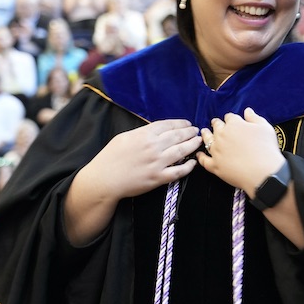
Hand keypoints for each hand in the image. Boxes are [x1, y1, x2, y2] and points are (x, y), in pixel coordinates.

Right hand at [74, 119, 201, 202]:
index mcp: (144, 135)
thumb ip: (141, 132)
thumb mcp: (124, 137)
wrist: (104, 180)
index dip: (180, 123)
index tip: (187, 123)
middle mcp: (153, 147)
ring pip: (182, 151)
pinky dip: (188, 166)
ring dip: (193, 145)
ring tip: (199, 142)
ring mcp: (157, 163)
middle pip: (178, 136)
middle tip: (197, 131)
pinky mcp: (158, 178)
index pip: (168, 125)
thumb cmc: (110, 157)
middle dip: (190, 132)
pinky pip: (179, 171)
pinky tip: (193, 162)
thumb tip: (155, 130)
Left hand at [197, 108, 283, 194]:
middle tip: (215, 124)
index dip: (230, 119)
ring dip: (205, 135)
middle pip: (216, 126)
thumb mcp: (265, 127)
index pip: (229, 117)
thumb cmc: (266, 149)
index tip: (231, 120)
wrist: (263, 172)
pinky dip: (200, 156)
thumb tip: (247, 111)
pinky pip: (203, 160)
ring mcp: (216, 150)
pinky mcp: (214, 165)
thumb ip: (254, 118)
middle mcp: (222, 135)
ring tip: (204, 132)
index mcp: (234, 124)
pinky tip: (199, 154)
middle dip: (216, 124)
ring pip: (207, 140)